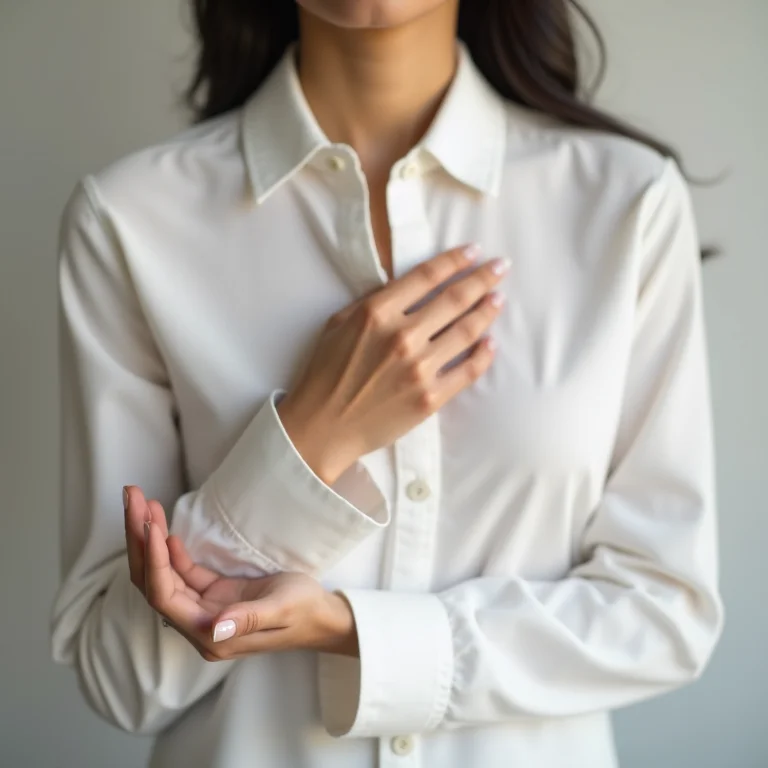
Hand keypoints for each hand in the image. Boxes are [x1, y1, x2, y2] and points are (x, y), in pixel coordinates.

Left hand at [124, 486, 357, 660]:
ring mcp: (202, 610)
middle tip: (133, 498)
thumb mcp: (282, 609)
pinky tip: (162, 527)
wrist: (319, 616)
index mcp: (210, 635)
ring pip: (162, 574)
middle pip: (153, 582)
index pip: (165, 595)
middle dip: (139, 540)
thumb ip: (249, 619)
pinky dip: (168, 548)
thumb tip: (215, 627)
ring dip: (148, 539)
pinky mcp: (210, 596)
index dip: (155, 560)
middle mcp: (198, 625)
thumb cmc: (304, 611)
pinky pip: (180, 571)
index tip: (151, 524)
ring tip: (141, 502)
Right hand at [277, 243, 510, 483]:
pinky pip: (467, 371)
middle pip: (455, 299)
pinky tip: (491, 343)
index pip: (427, 276)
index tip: (474, 251)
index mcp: (377, 313)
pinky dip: (484, 355)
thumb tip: (407, 287)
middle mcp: (402, 337)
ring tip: (498, 299)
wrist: (323, 427)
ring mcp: (419, 369)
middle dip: (483, 278)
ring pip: (467, 331)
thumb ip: (371, 302)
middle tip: (501, 267)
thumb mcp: (338, 324)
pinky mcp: (430, 398)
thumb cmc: (325, 374)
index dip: (455, 260)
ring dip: (487, 311)